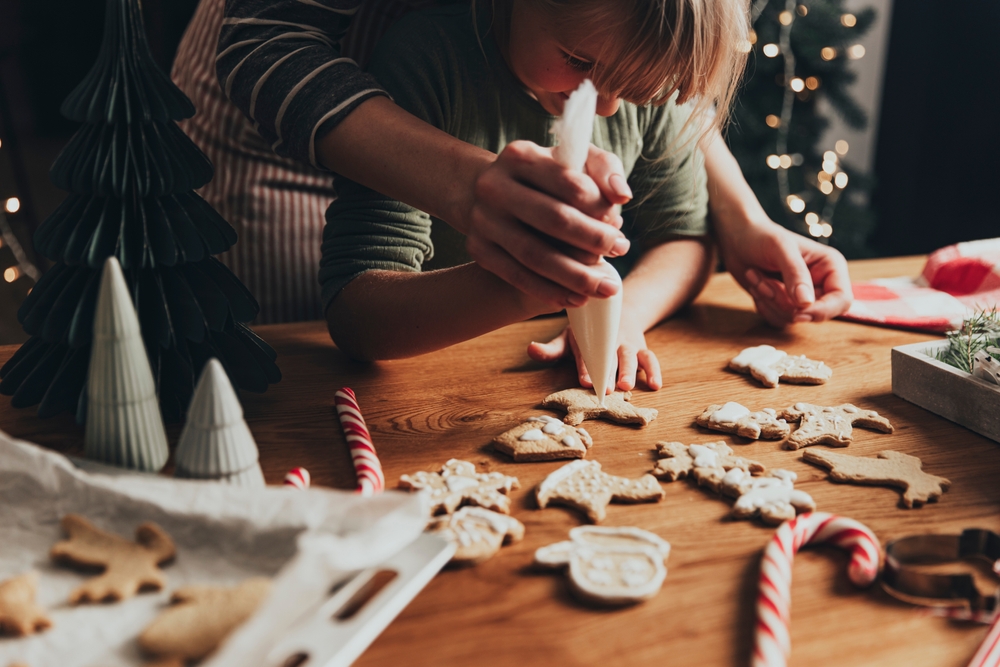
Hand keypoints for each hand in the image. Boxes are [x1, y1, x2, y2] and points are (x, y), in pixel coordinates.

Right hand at [466, 142, 632, 308]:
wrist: (486, 194)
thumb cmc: (544, 178)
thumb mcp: (572, 160)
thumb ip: (604, 169)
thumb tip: (621, 196)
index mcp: (521, 156)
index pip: (571, 183)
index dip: (601, 209)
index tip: (618, 227)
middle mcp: (494, 186)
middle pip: (553, 219)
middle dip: (593, 241)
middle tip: (620, 254)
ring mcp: (483, 220)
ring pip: (534, 254)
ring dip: (575, 276)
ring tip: (606, 288)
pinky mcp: (478, 249)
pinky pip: (517, 276)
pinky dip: (549, 291)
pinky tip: (575, 299)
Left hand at [527, 319, 662, 391]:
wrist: (617, 308)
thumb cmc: (586, 330)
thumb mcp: (568, 336)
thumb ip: (551, 349)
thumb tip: (531, 349)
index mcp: (588, 336)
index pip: (586, 351)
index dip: (586, 366)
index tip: (586, 381)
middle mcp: (608, 339)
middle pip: (609, 356)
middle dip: (608, 372)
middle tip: (607, 388)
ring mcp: (626, 343)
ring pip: (630, 356)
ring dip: (629, 371)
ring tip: (627, 386)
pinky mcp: (641, 348)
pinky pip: (650, 358)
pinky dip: (654, 371)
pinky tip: (655, 385)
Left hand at [717, 219, 852, 326]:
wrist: (738, 238)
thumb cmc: (761, 236)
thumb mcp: (780, 249)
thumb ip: (795, 274)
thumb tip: (806, 304)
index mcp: (831, 267)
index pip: (842, 300)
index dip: (822, 311)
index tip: (797, 313)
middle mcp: (821, 283)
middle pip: (814, 313)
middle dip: (784, 302)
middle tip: (764, 282)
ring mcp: (803, 296)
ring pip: (793, 319)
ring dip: (769, 302)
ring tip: (756, 277)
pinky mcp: (786, 305)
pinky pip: (779, 320)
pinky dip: (763, 307)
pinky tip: (755, 285)